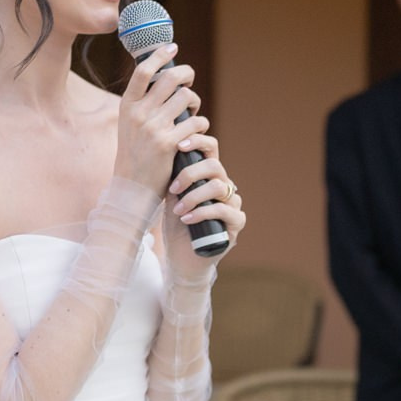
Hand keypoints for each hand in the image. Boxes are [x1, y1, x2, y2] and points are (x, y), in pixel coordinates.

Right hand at [111, 43, 201, 191]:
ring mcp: (153, 128)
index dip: (160, 55)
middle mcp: (139, 114)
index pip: (144, 71)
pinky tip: (196, 132)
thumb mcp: (130, 125)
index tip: (172, 47)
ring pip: (187, 97)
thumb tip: (165, 79)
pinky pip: (196, 122)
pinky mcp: (169, 144)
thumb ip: (143, 104)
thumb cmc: (135, 155)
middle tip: (189, 81)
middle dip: (186, 74)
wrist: (132, 188)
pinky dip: (201, 125)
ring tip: (192, 114)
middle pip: (170, 78)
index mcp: (127, 106)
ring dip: (195, 103)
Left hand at [166, 131, 245, 267]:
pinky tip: (187, 219)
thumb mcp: (171, 197)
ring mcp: (232, 204)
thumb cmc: (175, 226)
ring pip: (218, 187)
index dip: (198, 141)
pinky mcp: (236, 223)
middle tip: (173, 188)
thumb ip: (174, 176)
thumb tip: (164, 149)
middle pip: (215, 166)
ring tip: (178, 210)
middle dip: (191, 174)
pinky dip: (203, 212)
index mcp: (209, 176)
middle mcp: (224, 187)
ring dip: (194, 196)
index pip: (211, 148)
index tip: (179, 146)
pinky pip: (223, 210)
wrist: (181, 259)